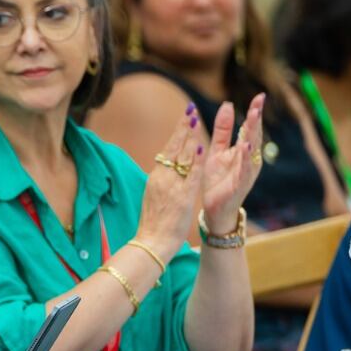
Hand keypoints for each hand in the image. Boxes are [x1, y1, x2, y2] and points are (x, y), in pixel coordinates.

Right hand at [135, 104, 203, 251]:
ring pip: (181, 157)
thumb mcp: (153, 196)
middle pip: (173, 147)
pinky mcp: (181, 196)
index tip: (184, 117)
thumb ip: (161, 181)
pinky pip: (189, 175)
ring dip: (188, 137)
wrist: (151, 241)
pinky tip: (199, 147)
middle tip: (190, 109)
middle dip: (182, 127)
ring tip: (195, 119)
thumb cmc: (153, 223)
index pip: (167, 149)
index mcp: (156, 177)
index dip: (176, 132)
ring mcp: (171, 186)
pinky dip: (194, 161)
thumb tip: (165, 168)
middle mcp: (162, 177)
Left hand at [201, 96, 264, 234]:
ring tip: (253, 118)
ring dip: (253, 134)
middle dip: (256, 119)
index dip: (255, 112)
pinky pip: (243, 170)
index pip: (251, 128)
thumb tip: (228, 104)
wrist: (214, 208)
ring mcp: (246, 173)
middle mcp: (249, 160)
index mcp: (244, 151)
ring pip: (251, 151)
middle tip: (258, 102)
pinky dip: (245, 158)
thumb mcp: (217, 150)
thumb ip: (223, 130)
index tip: (260, 96)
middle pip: (254, 136)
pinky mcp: (239, 185)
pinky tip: (245, 146)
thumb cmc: (218, 179)